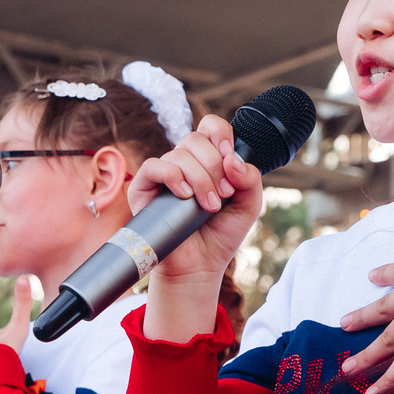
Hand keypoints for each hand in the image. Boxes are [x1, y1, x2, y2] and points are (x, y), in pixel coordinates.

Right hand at [128, 116, 263, 287]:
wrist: (199, 266)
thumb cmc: (220, 235)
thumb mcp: (248, 205)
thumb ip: (250, 179)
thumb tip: (232, 159)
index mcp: (207, 160)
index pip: (209, 127)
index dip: (220, 133)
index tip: (230, 156)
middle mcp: (183, 162)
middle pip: (195, 138)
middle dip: (215, 166)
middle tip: (224, 195)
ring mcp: (163, 174)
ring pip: (179, 154)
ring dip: (200, 179)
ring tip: (209, 207)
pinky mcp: (143, 188)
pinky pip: (155, 166)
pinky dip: (173, 177)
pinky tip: (185, 197)